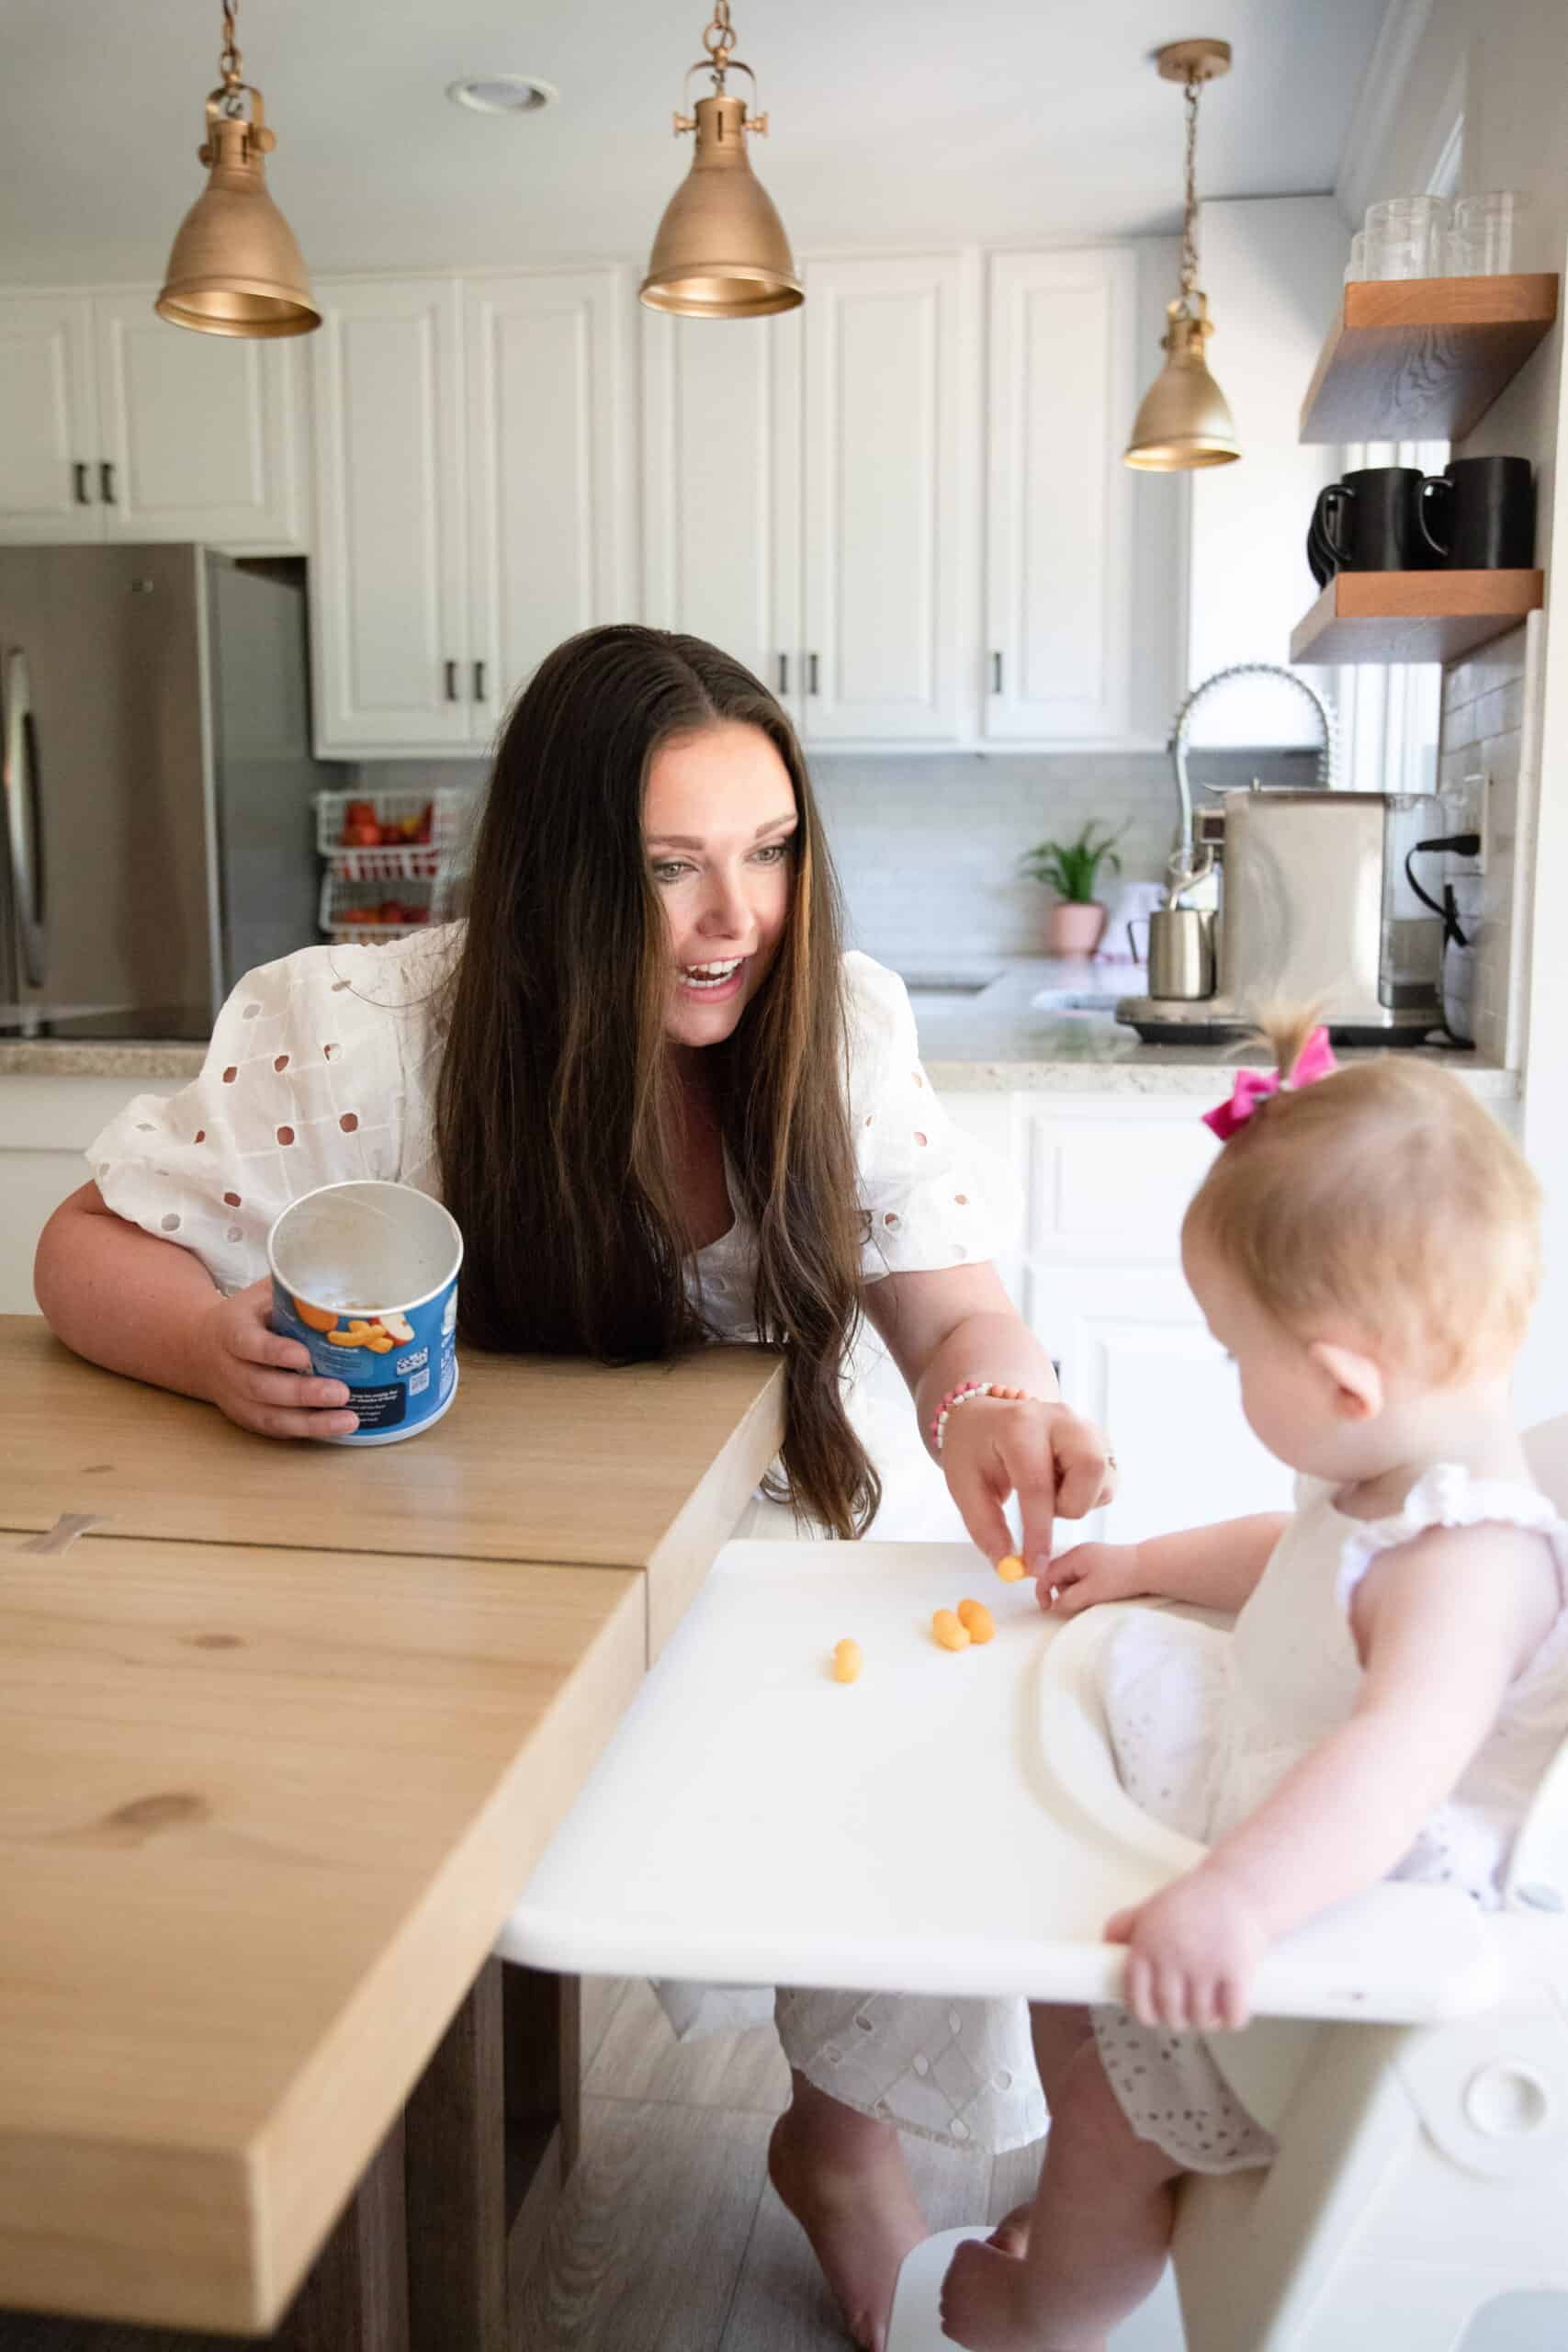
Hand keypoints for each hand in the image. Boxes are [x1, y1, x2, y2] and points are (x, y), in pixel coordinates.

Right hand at [196, 1278, 360, 1440]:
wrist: (201, 1347)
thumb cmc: (247, 1316)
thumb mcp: (261, 1294)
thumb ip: (293, 1286)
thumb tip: (345, 1271)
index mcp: (230, 1329)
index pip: (247, 1342)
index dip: (274, 1352)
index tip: (305, 1356)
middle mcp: (229, 1368)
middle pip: (261, 1386)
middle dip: (303, 1393)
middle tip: (342, 1392)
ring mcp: (235, 1397)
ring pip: (269, 1416)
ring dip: (311, 1422)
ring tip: (349, 1419)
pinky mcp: (246, 1417)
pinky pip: (275, 1429)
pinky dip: (306, 1431)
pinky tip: (336, 1427)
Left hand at [940, 1395, 1113, 1577]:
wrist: (986, 1419)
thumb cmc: (974, 1449)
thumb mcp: (965, 1487)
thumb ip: (986, 1528)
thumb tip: (1008, 1567)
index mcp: (1019, 1425)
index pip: (1036, 1483)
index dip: (1038, 1532)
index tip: (1035, 1566)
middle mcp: (1059, 1418)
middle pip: (1090, 1466)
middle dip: (1071, 1504)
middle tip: (1046, 1511)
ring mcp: (1084, 1426)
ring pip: (1105, 1477)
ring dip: (1079, 1501)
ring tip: (1048, 1493)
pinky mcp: (1099, 1439)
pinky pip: (1109, 1479)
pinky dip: (1089, 1495)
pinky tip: (1062, 1487)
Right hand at [1038, 1539, 1145, 1616]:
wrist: (1149, 1567)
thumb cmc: (1122, 1577)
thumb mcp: (1091, 1592)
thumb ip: (1069, 1600)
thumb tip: (1055, 1606)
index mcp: (1074, 1556)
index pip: (1046, 1573)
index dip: (1043, 1592)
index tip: (1047, 1608)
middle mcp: (1079, 1553)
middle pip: (1058, 1576)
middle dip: (1065, 1592)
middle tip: (1082, 1601)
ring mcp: (1090, 1556)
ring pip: (1072, 1578)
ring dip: (1078, 1590)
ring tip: (1096, 1596)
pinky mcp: (1100, 1561)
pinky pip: (1084, 1576)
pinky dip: (1088, 1587)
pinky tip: (1102, 1591)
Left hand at [1104, 1862, 1269, 2030]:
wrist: (1238, 1885)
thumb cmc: (1194, 1899)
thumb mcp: (1152, 1907)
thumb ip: (1125, 1925)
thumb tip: (1104, 1944)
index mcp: (1147, 1945)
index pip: (1137, 1998)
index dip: (1146, 2015)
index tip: (1155, 2017)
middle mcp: (1172, 1957)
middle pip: (1171, 2013)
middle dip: (1177, 2020)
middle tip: (1185, 2015)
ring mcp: (1205, 1965)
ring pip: (1201, 2017)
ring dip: (1205, 2022)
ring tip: (1209, 2014)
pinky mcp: (1236, 1970)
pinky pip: (1231, 2014)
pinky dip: (1231, 2020)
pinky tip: (1230, 2013)